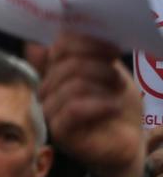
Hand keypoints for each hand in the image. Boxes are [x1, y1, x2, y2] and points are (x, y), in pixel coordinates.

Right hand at [40, 32, 145, 176]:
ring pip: (71, 85)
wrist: (128, 143)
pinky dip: (99, 105)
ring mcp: (50, 111)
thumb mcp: (108, 73)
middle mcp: (47, 88)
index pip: (58, 46)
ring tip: (118, 93)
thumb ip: (87, 54)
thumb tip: (56, 34)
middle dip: (98, 67)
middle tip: (117, 78)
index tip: (112, 48)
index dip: (84, 42)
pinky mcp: (60, 131)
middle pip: (65, 64)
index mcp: (56, 70)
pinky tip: (113, 107)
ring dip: (101, 86)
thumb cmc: (116, 106)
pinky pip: (74, 109)